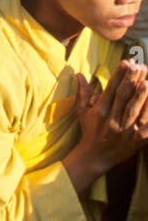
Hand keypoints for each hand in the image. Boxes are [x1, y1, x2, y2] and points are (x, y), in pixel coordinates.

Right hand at [67, 62, 147, 190]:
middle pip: (124, 96)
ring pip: (135, 110)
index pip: (111, 89)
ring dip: (142, 95)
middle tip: (140, 66)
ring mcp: (125, 131)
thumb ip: (83, 92)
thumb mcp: (82, 112)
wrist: (95, 158)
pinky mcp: (136, 141)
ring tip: (147, 81)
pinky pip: (146, 126)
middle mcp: (112, 120)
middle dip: (132, 80)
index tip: (126, 62)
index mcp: (100, 111)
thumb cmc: (89, 132)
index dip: (119, 75)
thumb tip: (79, 74)